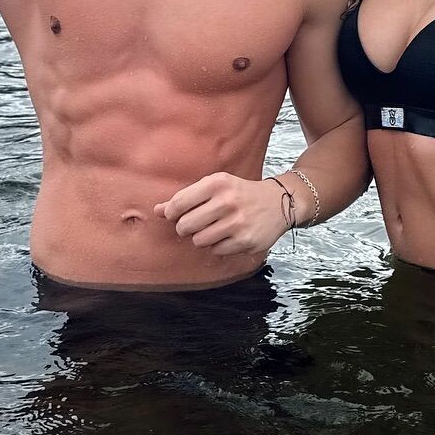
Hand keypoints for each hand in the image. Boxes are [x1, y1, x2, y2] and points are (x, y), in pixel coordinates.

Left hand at [154, 172, 289, 259]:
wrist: (278, 202)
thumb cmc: (238, 193)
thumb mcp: (214, 187)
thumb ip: (185, 198)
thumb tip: (156, 211)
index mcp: (217, 184)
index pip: (178, 203)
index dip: (171, 213)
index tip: (174, 214)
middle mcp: (228, 202)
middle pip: (185, 226)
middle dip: (185, 228)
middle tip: (195, 223)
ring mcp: (238, 223)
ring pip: (199, 241)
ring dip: (202, 238)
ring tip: (214, 228)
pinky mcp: (246, 241)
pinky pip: (216, 251)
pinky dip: (218, 246)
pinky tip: (229, 235)